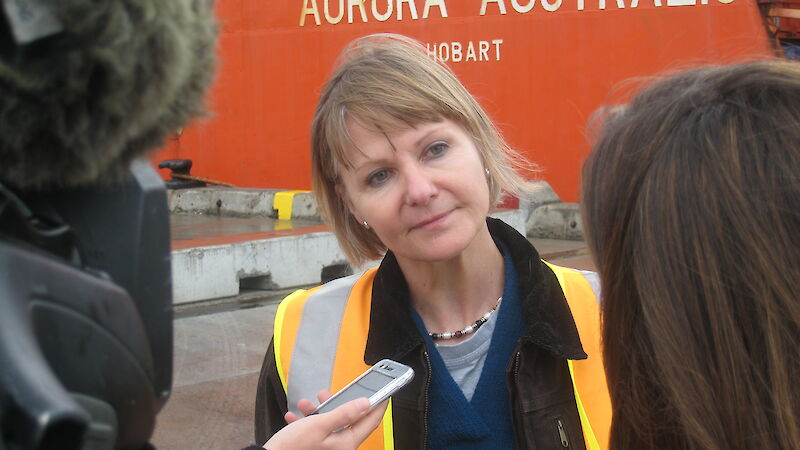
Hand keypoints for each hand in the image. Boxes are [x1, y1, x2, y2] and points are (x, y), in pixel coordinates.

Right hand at [262, 392, 387, 449]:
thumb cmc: (293, 447)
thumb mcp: (320, 424)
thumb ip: (344, 412)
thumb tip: (366, 403)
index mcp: (347, 442)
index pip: (371, 420)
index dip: (379, 404)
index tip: (385, 391)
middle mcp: (340, 447)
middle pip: (349, 419)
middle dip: (338, 403)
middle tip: (330, 394)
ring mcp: (327, 448)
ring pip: (330, 423)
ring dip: (318, 411)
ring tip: (306, 405)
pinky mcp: (314, 447)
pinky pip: (315, 430)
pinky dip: (306, 421)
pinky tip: (295, 417)